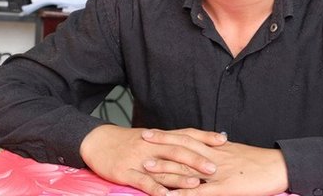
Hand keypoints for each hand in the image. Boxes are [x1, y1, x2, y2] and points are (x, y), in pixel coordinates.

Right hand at [79, 125, 227, 195]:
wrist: (99, 141)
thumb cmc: (130, 141)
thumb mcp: (152, 137)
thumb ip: (172, 141)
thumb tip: (196, 144)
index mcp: (160, 137)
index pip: (186, 134)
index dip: (204, 137)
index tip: (222, 140)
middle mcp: (153, 146)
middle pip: (177, 151)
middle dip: (197, 159)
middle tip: (214, 167)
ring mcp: (139, 159)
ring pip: (163, 168)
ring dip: (180, 177)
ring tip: (196, 184)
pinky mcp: (126, 172)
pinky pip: (142, 181)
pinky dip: (154, 188)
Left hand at [142, 134, 288, 195]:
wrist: (278, 167)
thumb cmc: (259, 163)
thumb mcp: (236, 155)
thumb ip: (220, 154)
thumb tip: (208, 152)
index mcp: (216, 148)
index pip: (188, 138)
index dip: (169, 135)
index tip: (151, 132)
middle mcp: (213, 156)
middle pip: (183, 148)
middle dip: (161, 145)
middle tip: (140, 142)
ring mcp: (217, 173)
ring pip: (187, 169)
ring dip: (165, 168)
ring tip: (145, 167)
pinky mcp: (223, 188)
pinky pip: (199, 193)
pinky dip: (182, 195)